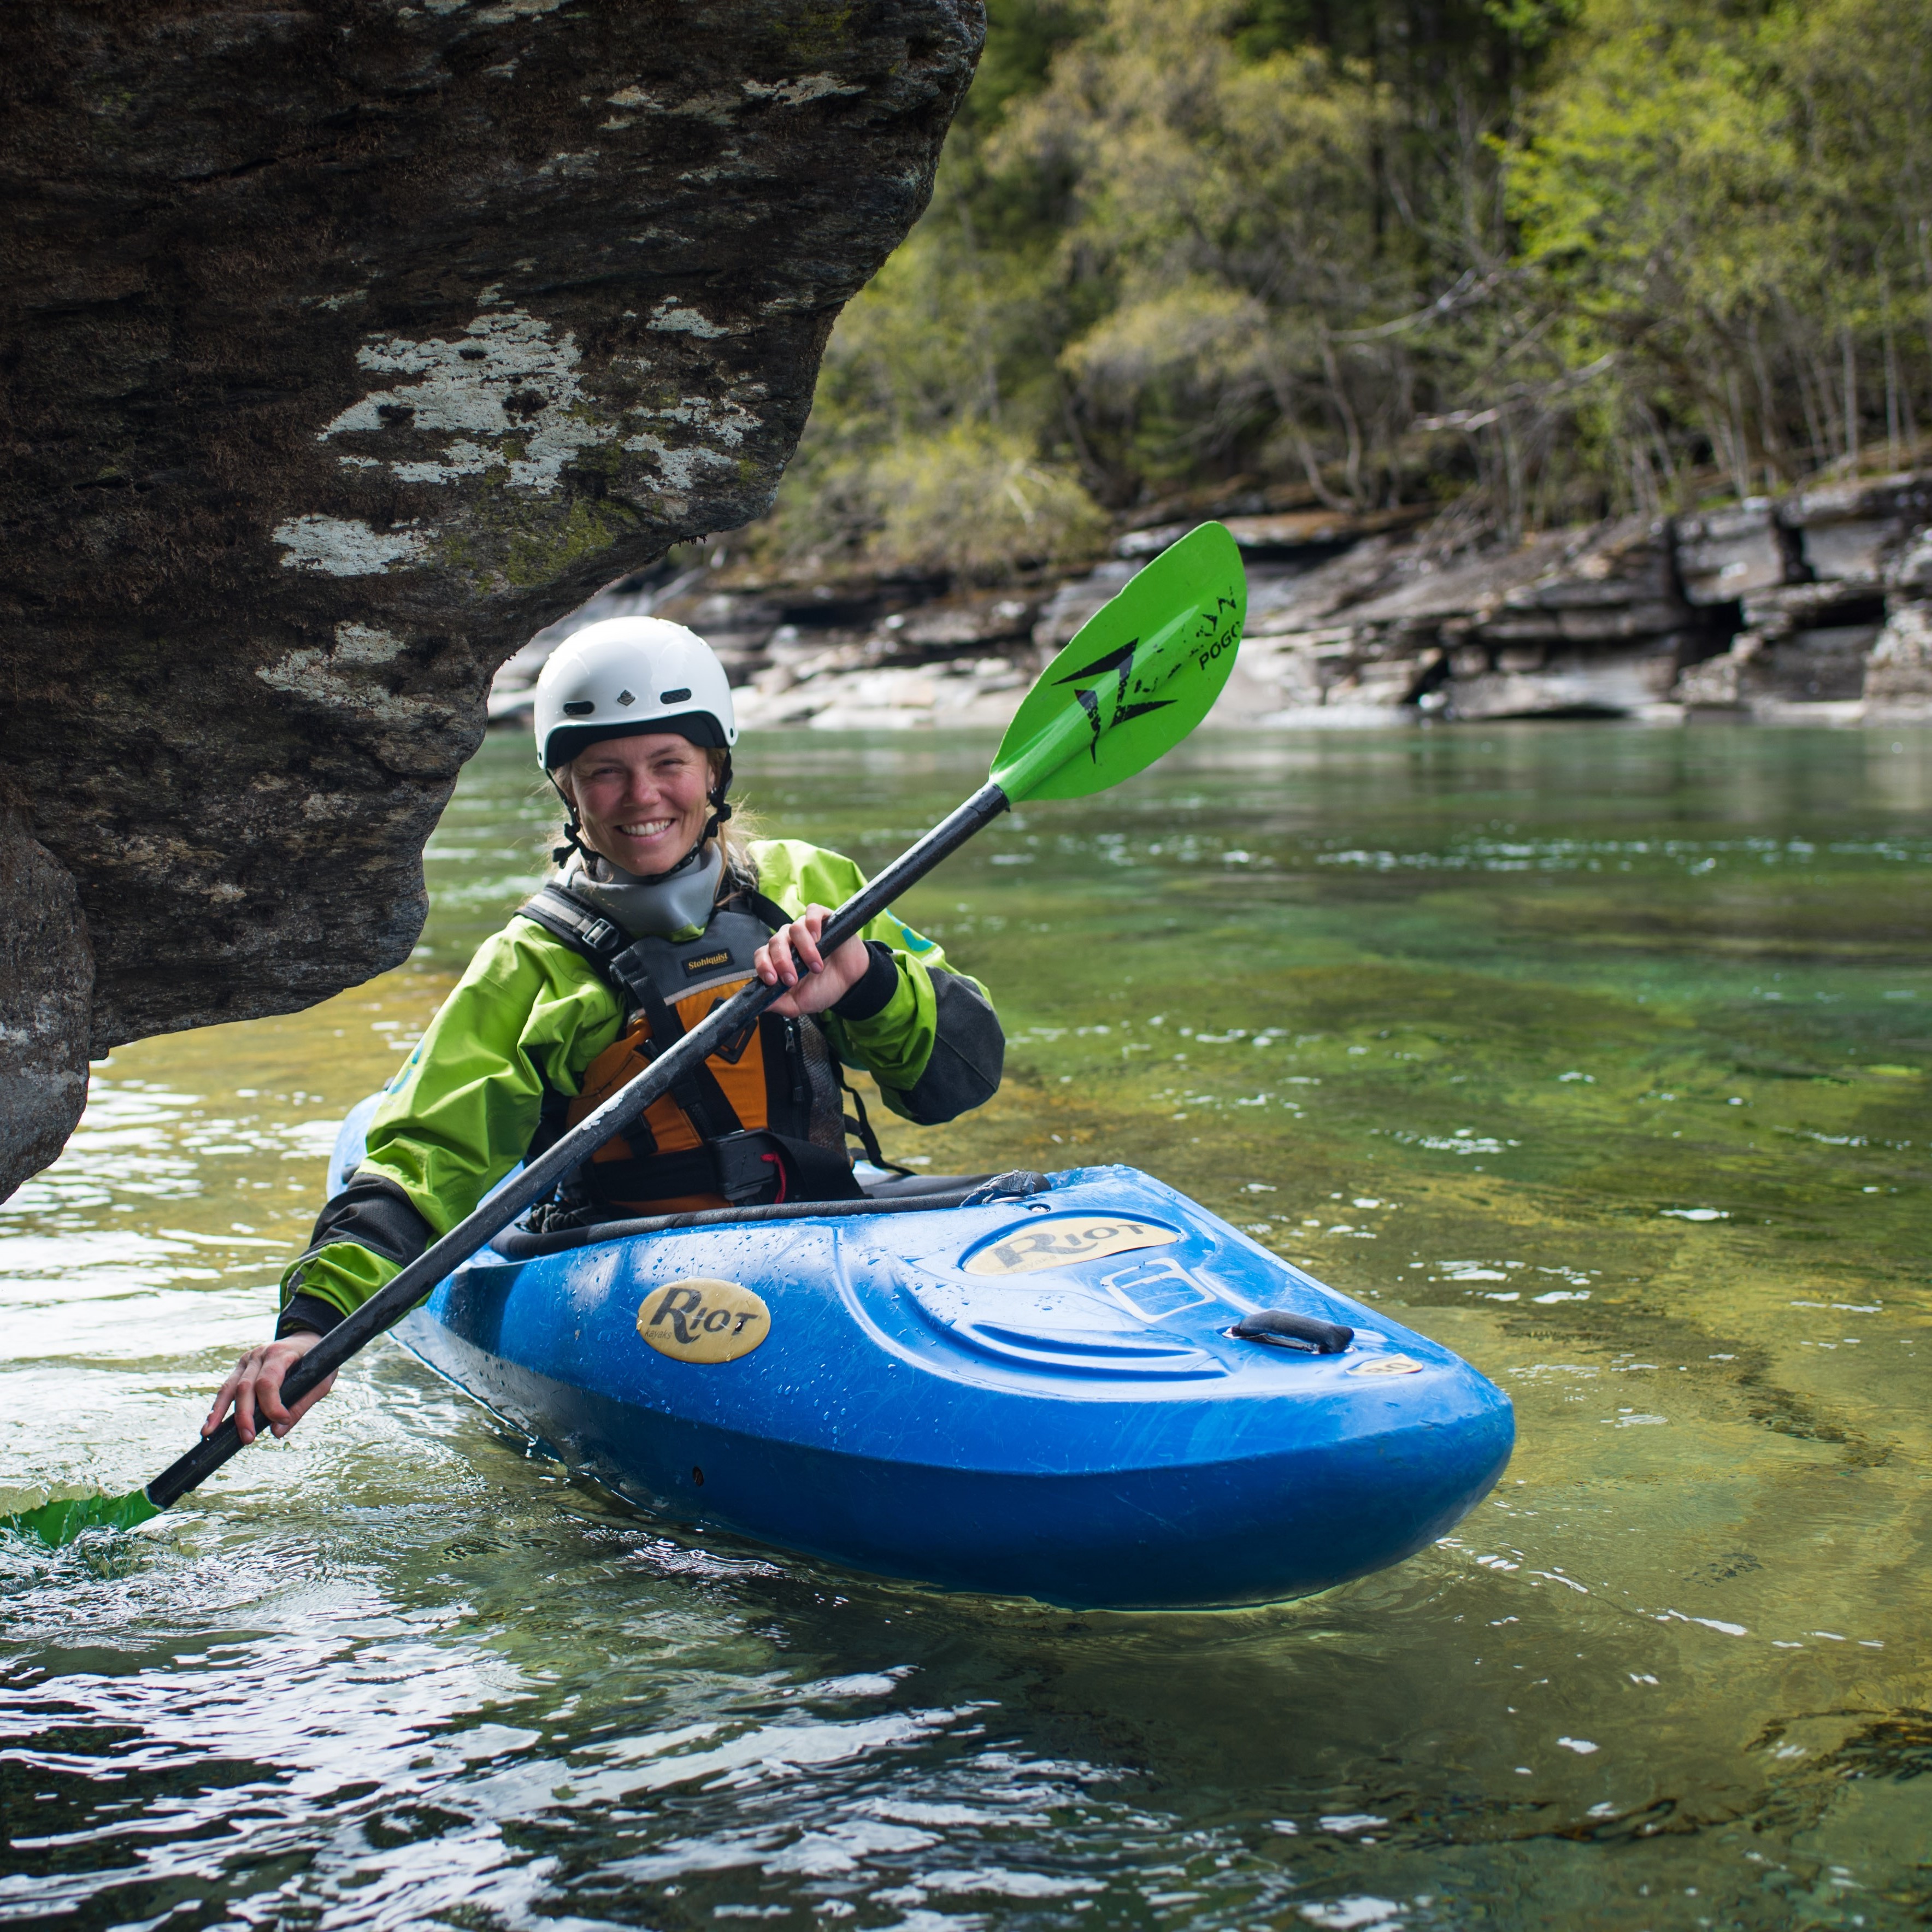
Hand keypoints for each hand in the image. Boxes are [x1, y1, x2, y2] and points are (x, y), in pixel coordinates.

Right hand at [203, 1331, 336, 1444]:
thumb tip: (277, 1431)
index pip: (269, 1381)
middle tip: (248, 1438)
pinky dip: (219, 1406)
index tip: (281, 1421)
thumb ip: (302, 1404)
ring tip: (209, 1433)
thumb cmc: (318, 1361)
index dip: (272, 1404)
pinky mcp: (241, 1368)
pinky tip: (211, 1423)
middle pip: (245, 1386)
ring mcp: (247, 1360)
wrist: (308, 1339)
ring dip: (219, 1412)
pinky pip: (227, 1388)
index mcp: (281, 1353)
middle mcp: (260, 1354)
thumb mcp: (321, 1380)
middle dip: (245, 1415)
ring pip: (230, 1387)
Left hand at [753, 904, 870, 1017]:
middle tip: (794, 979)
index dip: (764, 966)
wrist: (852, 983)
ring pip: (794, 928)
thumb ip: (780, 1004)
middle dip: (782, 962)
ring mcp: (806, 929)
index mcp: (780, 958)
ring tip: (816, 966)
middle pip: (775, 941)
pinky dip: (812, 923)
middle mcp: (790, 941)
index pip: (762, 955)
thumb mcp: (799, 1004)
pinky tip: (818, 937)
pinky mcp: (824, 919)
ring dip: (804, 949)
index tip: (773, 980)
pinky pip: (812, 911)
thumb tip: (760, 1005)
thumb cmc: (823, 989)